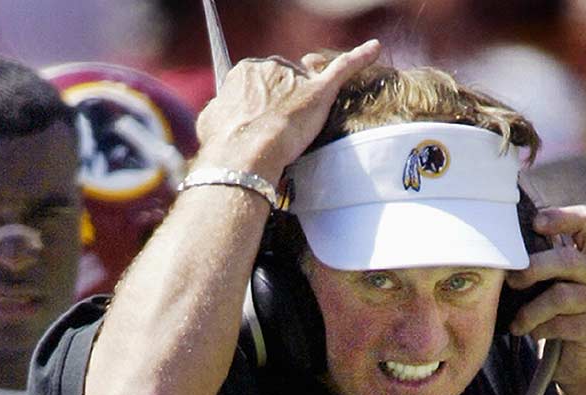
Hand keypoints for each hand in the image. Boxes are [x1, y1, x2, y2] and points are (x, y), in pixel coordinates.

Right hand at [192, 39, 381, 181]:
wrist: (244, 154)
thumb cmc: (224, 142)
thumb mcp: (211, 122)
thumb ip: (221, 111)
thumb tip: (220, 113)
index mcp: (245, 71)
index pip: (261, 80)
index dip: (264, 101)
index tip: (262, 119)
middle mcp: (270, 67)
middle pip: (286, 79)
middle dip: (285, 100)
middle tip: (280, 129)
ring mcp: (296, 77)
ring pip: (308, 84)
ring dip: (305, 103)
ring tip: (297, 128)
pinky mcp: (320, 90)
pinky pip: (344, 68)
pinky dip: (360, 58)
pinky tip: (374, 49)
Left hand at [504, 205, 585, 388]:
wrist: (577, 363)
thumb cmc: (554, 317)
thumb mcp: (549, 285)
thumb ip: (540, 264)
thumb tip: (500, 247)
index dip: (562, 217)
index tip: (535, 223)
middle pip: (569, 260)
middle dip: (534, 268)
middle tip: (511, 281)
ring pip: (561, 296)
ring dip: (530, 310)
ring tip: (517, 323)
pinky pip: (562, 324)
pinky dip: (540, 329)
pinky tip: (531, 333)